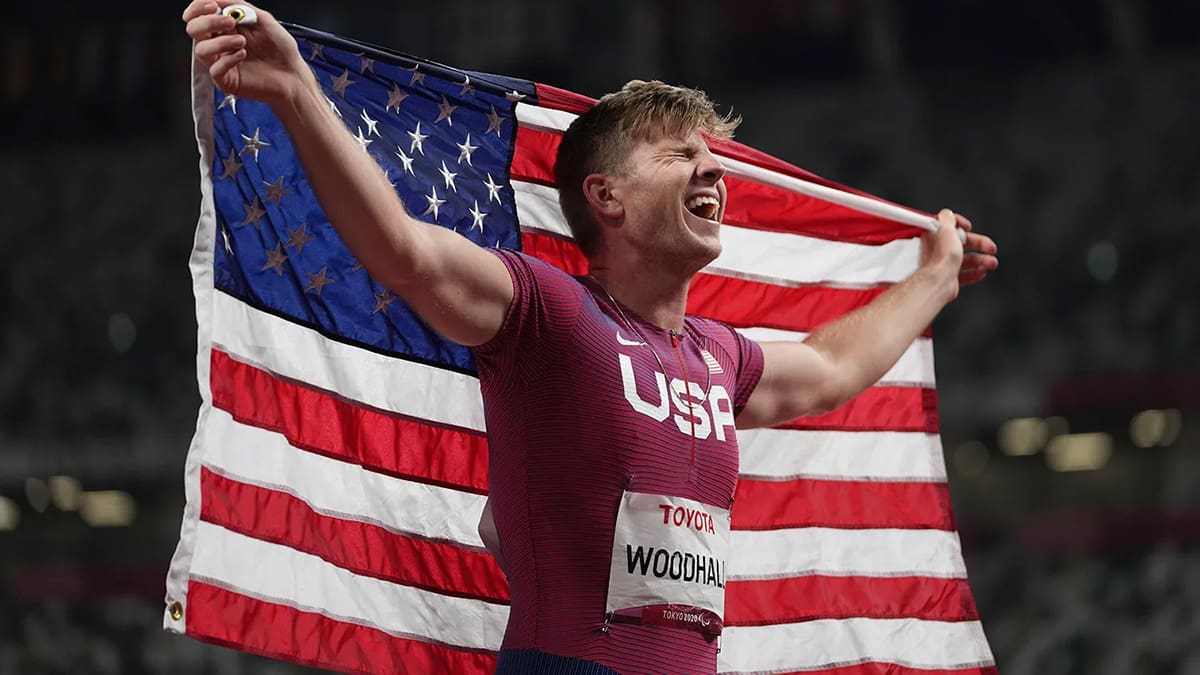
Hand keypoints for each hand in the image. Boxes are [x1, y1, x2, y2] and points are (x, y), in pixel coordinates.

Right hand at [182, 1, 309, 107]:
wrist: (293, 75)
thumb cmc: (281, 49)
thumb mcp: (263, 19)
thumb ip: (240, 7)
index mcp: (225, 27)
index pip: (197, 15)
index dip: (198, 8)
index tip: (212, 6)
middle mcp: (219, 43)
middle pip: (193, 29)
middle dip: (209, 22)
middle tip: (230, 23)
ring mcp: (221, 62)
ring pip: (201, 50)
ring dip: (221, 42)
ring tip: (242, 42)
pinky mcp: (226, 80)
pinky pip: (215, 69)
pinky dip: (228, 59)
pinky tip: (243, 55)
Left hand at [919, 209, 998, 297]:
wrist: (938, 281)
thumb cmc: (941, 257)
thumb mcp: (946, 229)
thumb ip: (948, 218)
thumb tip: (947, 213)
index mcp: (935, 237)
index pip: (950, 227)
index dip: (961, 225)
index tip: (968, 227)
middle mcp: (938, 250)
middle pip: (963, 244)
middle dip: (980, 244)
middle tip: (991, 248)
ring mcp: (944, 265)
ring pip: (966, 260)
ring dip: (982, 260)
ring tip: (992, 263)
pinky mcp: (949, 278)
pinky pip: (964, 274)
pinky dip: (975, 272)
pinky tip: (982, 272)